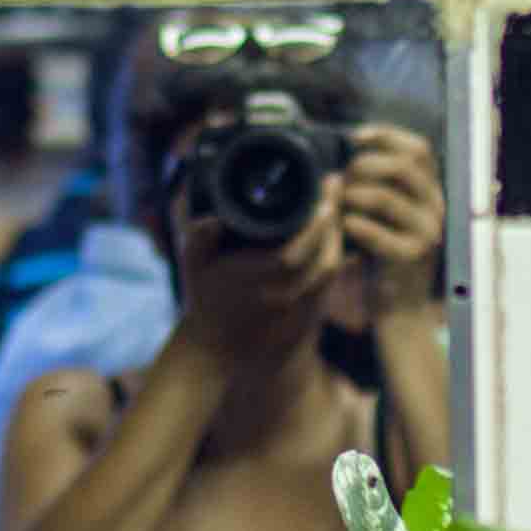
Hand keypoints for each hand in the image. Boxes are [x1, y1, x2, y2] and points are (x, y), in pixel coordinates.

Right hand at [168, 164, 349, 368]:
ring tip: (333, 200)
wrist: (220, 344)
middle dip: (332, 222)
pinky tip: (332, 227)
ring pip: (331, 269)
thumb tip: (211, 219)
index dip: (312, 227)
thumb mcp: (194, 266)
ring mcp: (298, 306)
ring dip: (337, 234)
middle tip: (334, 185)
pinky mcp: (311, 309)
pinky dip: (335, 249)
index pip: (291, 257)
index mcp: (253, 282)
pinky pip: (330, 277)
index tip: (321, 195)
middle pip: (323, 261)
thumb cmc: (206, 298)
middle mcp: (280, 296)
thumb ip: (198, 239)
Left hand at [326, 126, 447, 327]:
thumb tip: (349, 155)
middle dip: (363, 166)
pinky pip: (374, 231)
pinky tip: (345, 227)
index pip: (419, 149)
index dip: (387, 135)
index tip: (355, 137)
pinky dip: (352, 225)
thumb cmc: (386, 258)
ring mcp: (428, 233)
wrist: (400, 310)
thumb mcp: (389, 216)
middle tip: (342, 181)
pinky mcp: (412, 257)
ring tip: (338, 206)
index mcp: (432, 193)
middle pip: (401, 166)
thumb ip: (380, 185)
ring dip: (351, 196)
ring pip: (383, 197)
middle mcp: (437, 209)